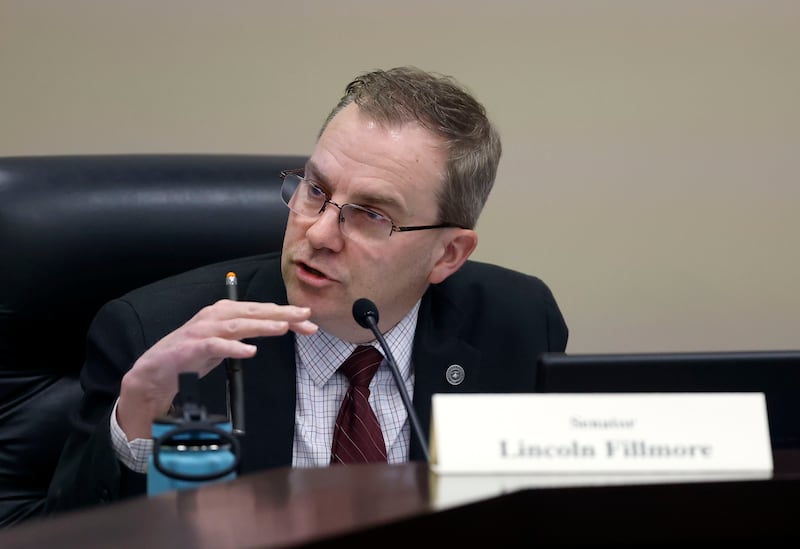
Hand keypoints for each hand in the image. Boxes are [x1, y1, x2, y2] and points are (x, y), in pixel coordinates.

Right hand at [117, 300, 316, 438]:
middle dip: (282, 314)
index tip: (309, 319)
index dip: (286, 314)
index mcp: (224, 312)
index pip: (261, 310)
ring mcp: (203, 331)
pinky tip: (249, 351)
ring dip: (262, 326)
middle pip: (254, 313)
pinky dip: (233, 348)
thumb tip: (281, 326)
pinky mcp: (192, 348)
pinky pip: (216, 346)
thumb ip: (248, 332)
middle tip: (306, 317)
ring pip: (238, 325)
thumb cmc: (192, 356)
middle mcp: (214, 316)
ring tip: (284, 328)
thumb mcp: (225, 342)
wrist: (155, 372)